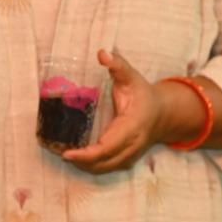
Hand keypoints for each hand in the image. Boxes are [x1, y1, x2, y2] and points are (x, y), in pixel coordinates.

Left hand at [63, 49, 163, 173]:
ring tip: (64, 155)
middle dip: (81, 162)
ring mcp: (131, 154)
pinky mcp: (127, 158)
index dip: (87, 154)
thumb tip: (102, 53)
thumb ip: (118, 66)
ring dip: (85, 166)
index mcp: (133, 126)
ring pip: (106, 168)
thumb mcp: (132, 77)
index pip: (108, 146)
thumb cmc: (143, 94)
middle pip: (104, 162)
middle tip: (58, 152)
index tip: (67, 153)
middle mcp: (133, 144)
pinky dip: (92, 166)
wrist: (163, 113)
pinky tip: (77, 158)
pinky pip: (108, 167)